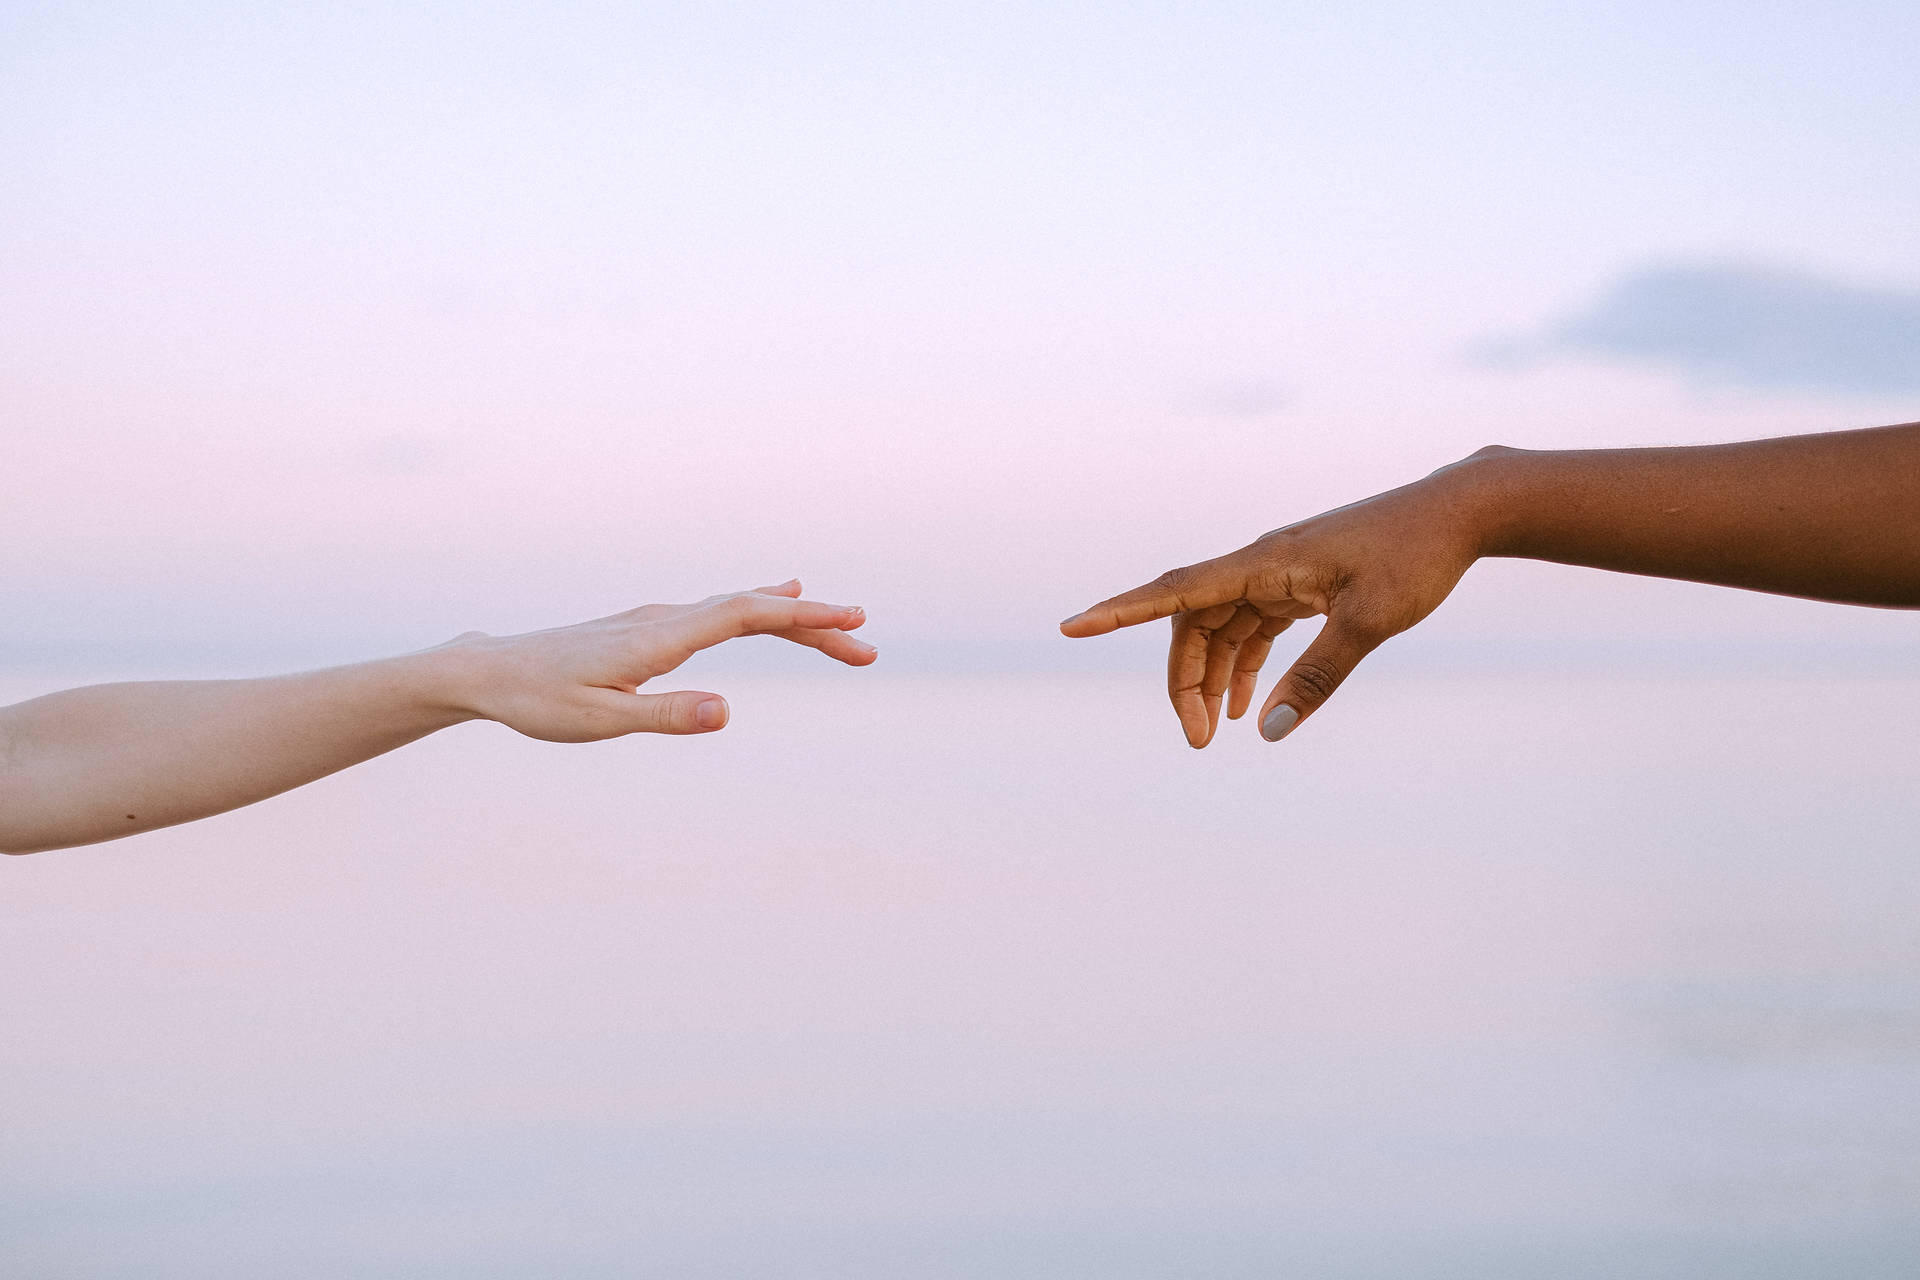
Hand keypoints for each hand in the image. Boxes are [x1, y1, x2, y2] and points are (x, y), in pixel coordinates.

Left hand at [444, 579, 873, 741]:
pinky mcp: (651, 627)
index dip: (804, 615)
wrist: (489, 670)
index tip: (853, 620)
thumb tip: (727, 711)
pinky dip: (762, 610)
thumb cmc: (540, 701)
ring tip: (843, 630)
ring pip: (740, 609)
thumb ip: (665, 715)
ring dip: (793, 620)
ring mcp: (659, 619)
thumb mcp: (599, 721)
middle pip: (755, 609)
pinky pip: (722, 611)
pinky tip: (776, 599)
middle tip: (868, 648)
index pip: (747, 615)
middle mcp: (666, 618)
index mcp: (661, 637)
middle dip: (815, 625)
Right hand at [1059, 467, 1486, 746]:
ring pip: (1221, 628)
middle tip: (1199, 742)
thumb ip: (1317, 677)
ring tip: (1217, 732)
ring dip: (1213, 678)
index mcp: (1263, 562)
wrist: (1458, 512)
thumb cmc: (1416, 557)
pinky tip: (1250, 704)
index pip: (1175, 592)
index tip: (1071, 627)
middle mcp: (1259, 563)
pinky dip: (1245, 663)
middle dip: (1185, 681)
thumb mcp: (1370, 622)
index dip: (1119, 612)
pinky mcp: (1300, 582)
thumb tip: (1270, 730)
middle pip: (1193, 624)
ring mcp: (1278, 572)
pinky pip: (1253, 626)